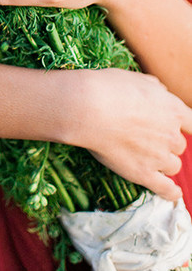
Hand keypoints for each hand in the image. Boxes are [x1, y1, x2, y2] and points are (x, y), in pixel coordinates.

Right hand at [67, 68, 191, 200]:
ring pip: (173, 166)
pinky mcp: (143, 173)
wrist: (88, 108)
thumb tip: (162, 92)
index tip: (182, 128)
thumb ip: (155, 88)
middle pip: (179, 145)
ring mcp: (158, 156)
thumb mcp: (136, 78)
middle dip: (167, 142)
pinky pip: (166, 188)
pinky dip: (171, 192)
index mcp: (172, 109)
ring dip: (164, 162)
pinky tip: (172, 191)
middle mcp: (170, 134)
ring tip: (146, 156)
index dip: (186, 127)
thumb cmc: (109, 89)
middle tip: (147, 137)